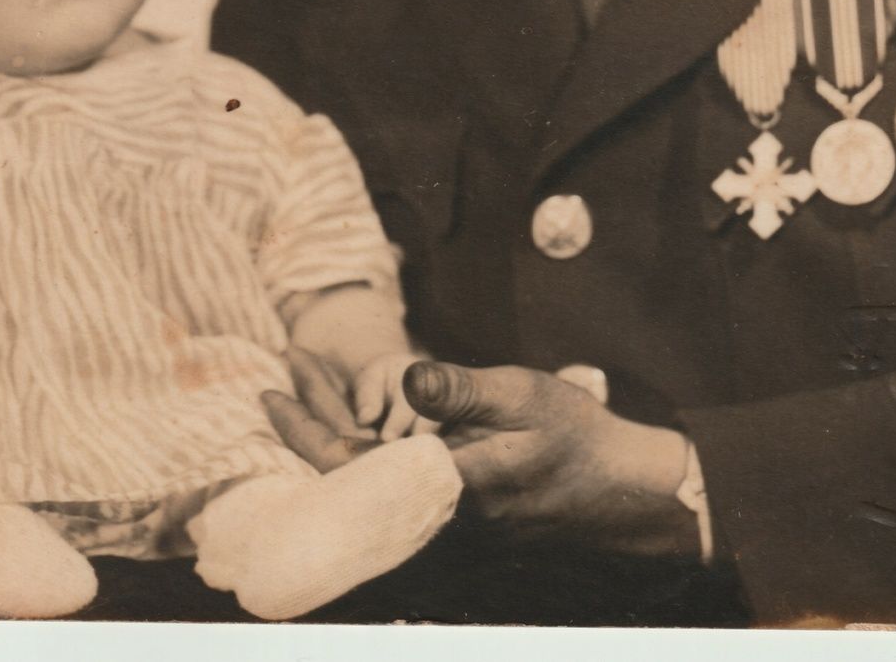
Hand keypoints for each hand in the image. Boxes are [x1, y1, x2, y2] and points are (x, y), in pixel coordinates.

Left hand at [265, 360, 697, 558]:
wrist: (623, 491)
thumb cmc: (576, 436)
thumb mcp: (524, 395)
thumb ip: (462, 390)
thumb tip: (408, 381)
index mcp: (446, 488)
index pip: (350, 468)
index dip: (304, 431)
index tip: (272, 391)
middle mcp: (435, 517)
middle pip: (347, 475)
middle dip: (309, 421)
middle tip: (283, 374)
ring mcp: (442, 522)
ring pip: (366, 480)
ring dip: (332, 431)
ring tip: (307, 384)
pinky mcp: (452, 516)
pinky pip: (389, 484)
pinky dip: (362, 446)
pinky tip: (351, 418)